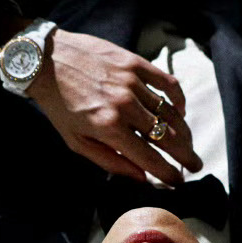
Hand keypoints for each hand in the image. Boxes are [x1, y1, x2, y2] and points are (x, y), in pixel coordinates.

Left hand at [24, 29, 199, 184]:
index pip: (149, 157)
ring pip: (170, 112)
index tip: (178, 182)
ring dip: (183, 132)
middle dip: (185, 155)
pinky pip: (167, 83)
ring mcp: (132, 82)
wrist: (46, 60)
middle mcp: (124, 105)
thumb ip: (109, 161)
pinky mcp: (135, 63)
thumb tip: (140, 177)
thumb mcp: (75, 141)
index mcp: (109, 128)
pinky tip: (179, 111)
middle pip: (167, 136)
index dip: (167, 173)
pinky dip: (178, 99)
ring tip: (188, 144)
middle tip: (195, 166)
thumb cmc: (58, 104)